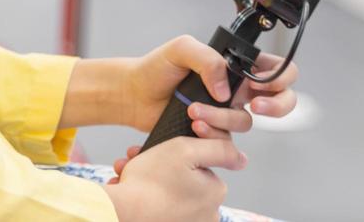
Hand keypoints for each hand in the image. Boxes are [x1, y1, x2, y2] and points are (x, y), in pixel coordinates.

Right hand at [103, 137, 245, 221]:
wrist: (121, 213)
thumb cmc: (151, 181)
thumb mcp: (185, 149)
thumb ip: (218, 149)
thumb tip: (242, 158)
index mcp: (214, 193)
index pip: (200, 165)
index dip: (176, 153)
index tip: (158, 149)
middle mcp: (207, 215)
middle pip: (182, 179)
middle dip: (158, 167)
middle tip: (136, 159)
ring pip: (167, 193)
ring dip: (146, 180)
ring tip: (127, 174)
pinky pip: (158, 208)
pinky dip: (143, 197)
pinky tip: (127, 188)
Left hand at [123, 36, 300, 135]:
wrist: (133, 95)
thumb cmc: (155, 68)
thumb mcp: (181, 49)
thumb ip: (208, 59)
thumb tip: (226, 89)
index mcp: (234, 65)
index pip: (274, 68)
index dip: (281, 77)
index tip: (263, 83)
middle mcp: (235, 88)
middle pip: (279, 100)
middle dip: (276, 106)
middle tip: (255, 105)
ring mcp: (225, 111)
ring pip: (246, 122)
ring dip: (223, 118)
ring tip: (195, 111)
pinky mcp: (213, 131)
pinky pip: (226, 139)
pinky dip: (212, 134)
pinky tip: (193, 125)